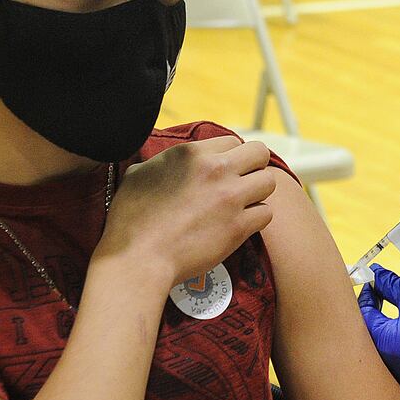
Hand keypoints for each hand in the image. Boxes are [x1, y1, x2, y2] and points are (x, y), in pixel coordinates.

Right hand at [99, 135, 275, 287]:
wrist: (138, 258)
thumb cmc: (131, 219)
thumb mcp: (138, 174)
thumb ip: (161, 162)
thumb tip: (167, 161)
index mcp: (192, 153)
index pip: (232, 141)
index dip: (231, 157)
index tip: (225, 171)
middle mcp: (216, 170)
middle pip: (259, 153)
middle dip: (254, 166)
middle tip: (242, 183)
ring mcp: (230, 197)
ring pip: (269, 182)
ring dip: (258, 193)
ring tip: (242, 205)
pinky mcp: (239, 226)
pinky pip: (266, 213)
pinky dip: (256, 220)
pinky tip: (240, 225)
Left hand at [357, 266, 399, 396]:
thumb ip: (390, 285)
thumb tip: (377, 274)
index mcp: (386, 346)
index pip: (364, 319)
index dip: (366, 298)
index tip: (372, 284)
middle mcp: (392, 369)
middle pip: (370, 341)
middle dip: (373, 318)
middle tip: (379, 298)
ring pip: (387, 356)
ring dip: (387, 336)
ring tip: (394, 316)